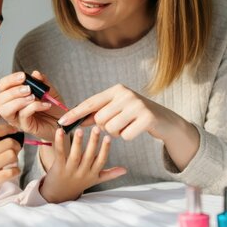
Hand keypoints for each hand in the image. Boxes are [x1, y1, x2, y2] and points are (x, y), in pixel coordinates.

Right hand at [0, 71, 63, 140]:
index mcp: (13, 96)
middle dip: (12, 92)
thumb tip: (35, 74)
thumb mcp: (48, 90)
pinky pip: (23, 115)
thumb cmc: (52, 107)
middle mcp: (11, 108)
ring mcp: (17, 119)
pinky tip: (45, 104)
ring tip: (33, 97)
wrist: (62, 121)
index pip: (1, 86)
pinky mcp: (25, 127)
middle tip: (28, 89)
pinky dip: (34, 107)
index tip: (23, 76)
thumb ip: (41, 82)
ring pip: (5, 110)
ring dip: (19, 101)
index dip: (9, 80)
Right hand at [0, 122, 21, 208]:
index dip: (8, 128)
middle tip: (16, 150)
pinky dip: (16, 171)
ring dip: (16, 158)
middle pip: (8, 142)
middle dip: (17, 145)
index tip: (15, 130)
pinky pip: (11, 171)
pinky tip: (13, 171)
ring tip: (13, 161)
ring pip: (11, 155)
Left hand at [40, 127, 125, 202]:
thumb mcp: (95, 180)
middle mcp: (82, 172)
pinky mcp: (58, 168)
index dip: (105, 149)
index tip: (109, 137)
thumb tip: (125, 170)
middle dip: (93, 142)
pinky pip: (60, 153)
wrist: (59, 196)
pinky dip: (59, 142)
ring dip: (78, 142)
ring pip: (75, 155)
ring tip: (79, 129)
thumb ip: (109, 174)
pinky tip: (59, 131)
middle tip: (96, 128)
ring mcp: (70, 170)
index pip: (101, 160)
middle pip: (89, 156)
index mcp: (92, 174)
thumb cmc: (78, 184)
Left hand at [57, 84, 199, 169]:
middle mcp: (126, 94)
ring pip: (111, 128)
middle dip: (105, 127)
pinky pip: (125, 135)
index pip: (90, 102)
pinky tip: (136, 129)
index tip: (61, 122)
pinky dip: (128, 136)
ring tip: (127, 125)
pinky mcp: (147, 118)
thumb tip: (74, 119)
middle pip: (100, 119)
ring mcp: (137, 105)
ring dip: (117, 133)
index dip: (75, 113)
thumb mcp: (117, 109)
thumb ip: (97, 113)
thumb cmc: (135, 115)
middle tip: (118, 123)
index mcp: (116, 90)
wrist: (165, 120)